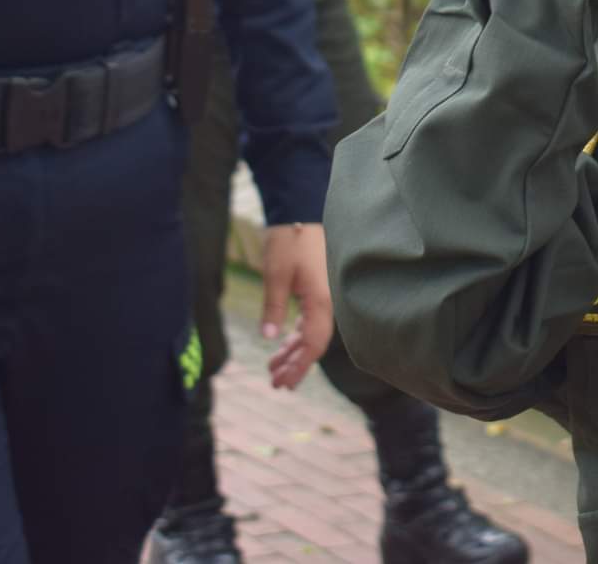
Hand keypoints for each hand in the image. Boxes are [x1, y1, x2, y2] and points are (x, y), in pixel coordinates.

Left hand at [260, 222, 332, 389]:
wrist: (301, 213)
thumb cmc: (290, 242)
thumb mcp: (276, 275)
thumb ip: (274, 307)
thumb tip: (270, 338)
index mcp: (320, 301)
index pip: (313, 343)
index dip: (299, 365)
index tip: (283, 382)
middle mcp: (326, 302)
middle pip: (314, 343)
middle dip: (296, 364)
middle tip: (276, 383)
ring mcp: (323, 296)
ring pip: (311, 333)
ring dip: (293, 351)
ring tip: (273, 367)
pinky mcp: (316, 290)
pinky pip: (310, 321)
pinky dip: (296, 335)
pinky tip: (283, 343)